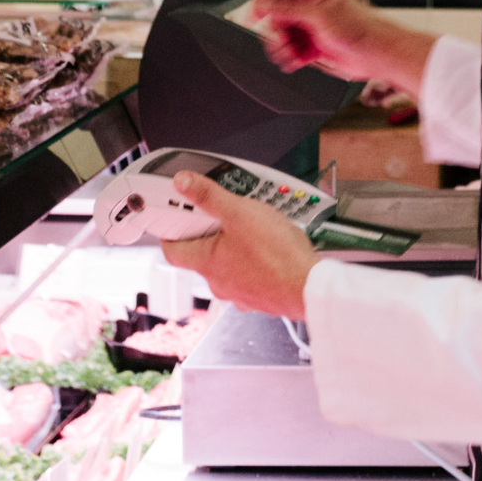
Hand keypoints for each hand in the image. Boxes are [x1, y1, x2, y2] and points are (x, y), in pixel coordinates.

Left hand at [160, 171, 318, 319]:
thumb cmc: (278, 255)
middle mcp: (219, 282)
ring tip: (255, 233)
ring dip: (235, 251)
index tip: (176, 218)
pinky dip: (255, 265)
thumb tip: (183, 182)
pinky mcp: (261, 298)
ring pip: (228, 267)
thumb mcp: (240, 212)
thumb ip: (209, 196)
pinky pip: (250, 278)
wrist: (310, 288)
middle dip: (210, 236)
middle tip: (225, 217)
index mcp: (207, 262)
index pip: (172, 250)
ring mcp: (240, 293)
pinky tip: (271, 253)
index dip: (170, 233)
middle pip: (202, 257)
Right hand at [249, 0, 435, 95]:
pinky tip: (292, 62)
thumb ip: (289, 9)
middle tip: (279, 41)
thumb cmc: (360, 29)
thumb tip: (265, 4)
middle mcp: (312, 6)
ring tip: (287, 55)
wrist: (378, 53)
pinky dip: (290, 57)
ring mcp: (313, 26)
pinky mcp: (315, 46)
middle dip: (275, 29)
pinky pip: (293, 50)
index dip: (263, 2)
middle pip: (278, 14)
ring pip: (284, 34)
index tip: (254, 17)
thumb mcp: (319, 14)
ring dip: (281, 46)